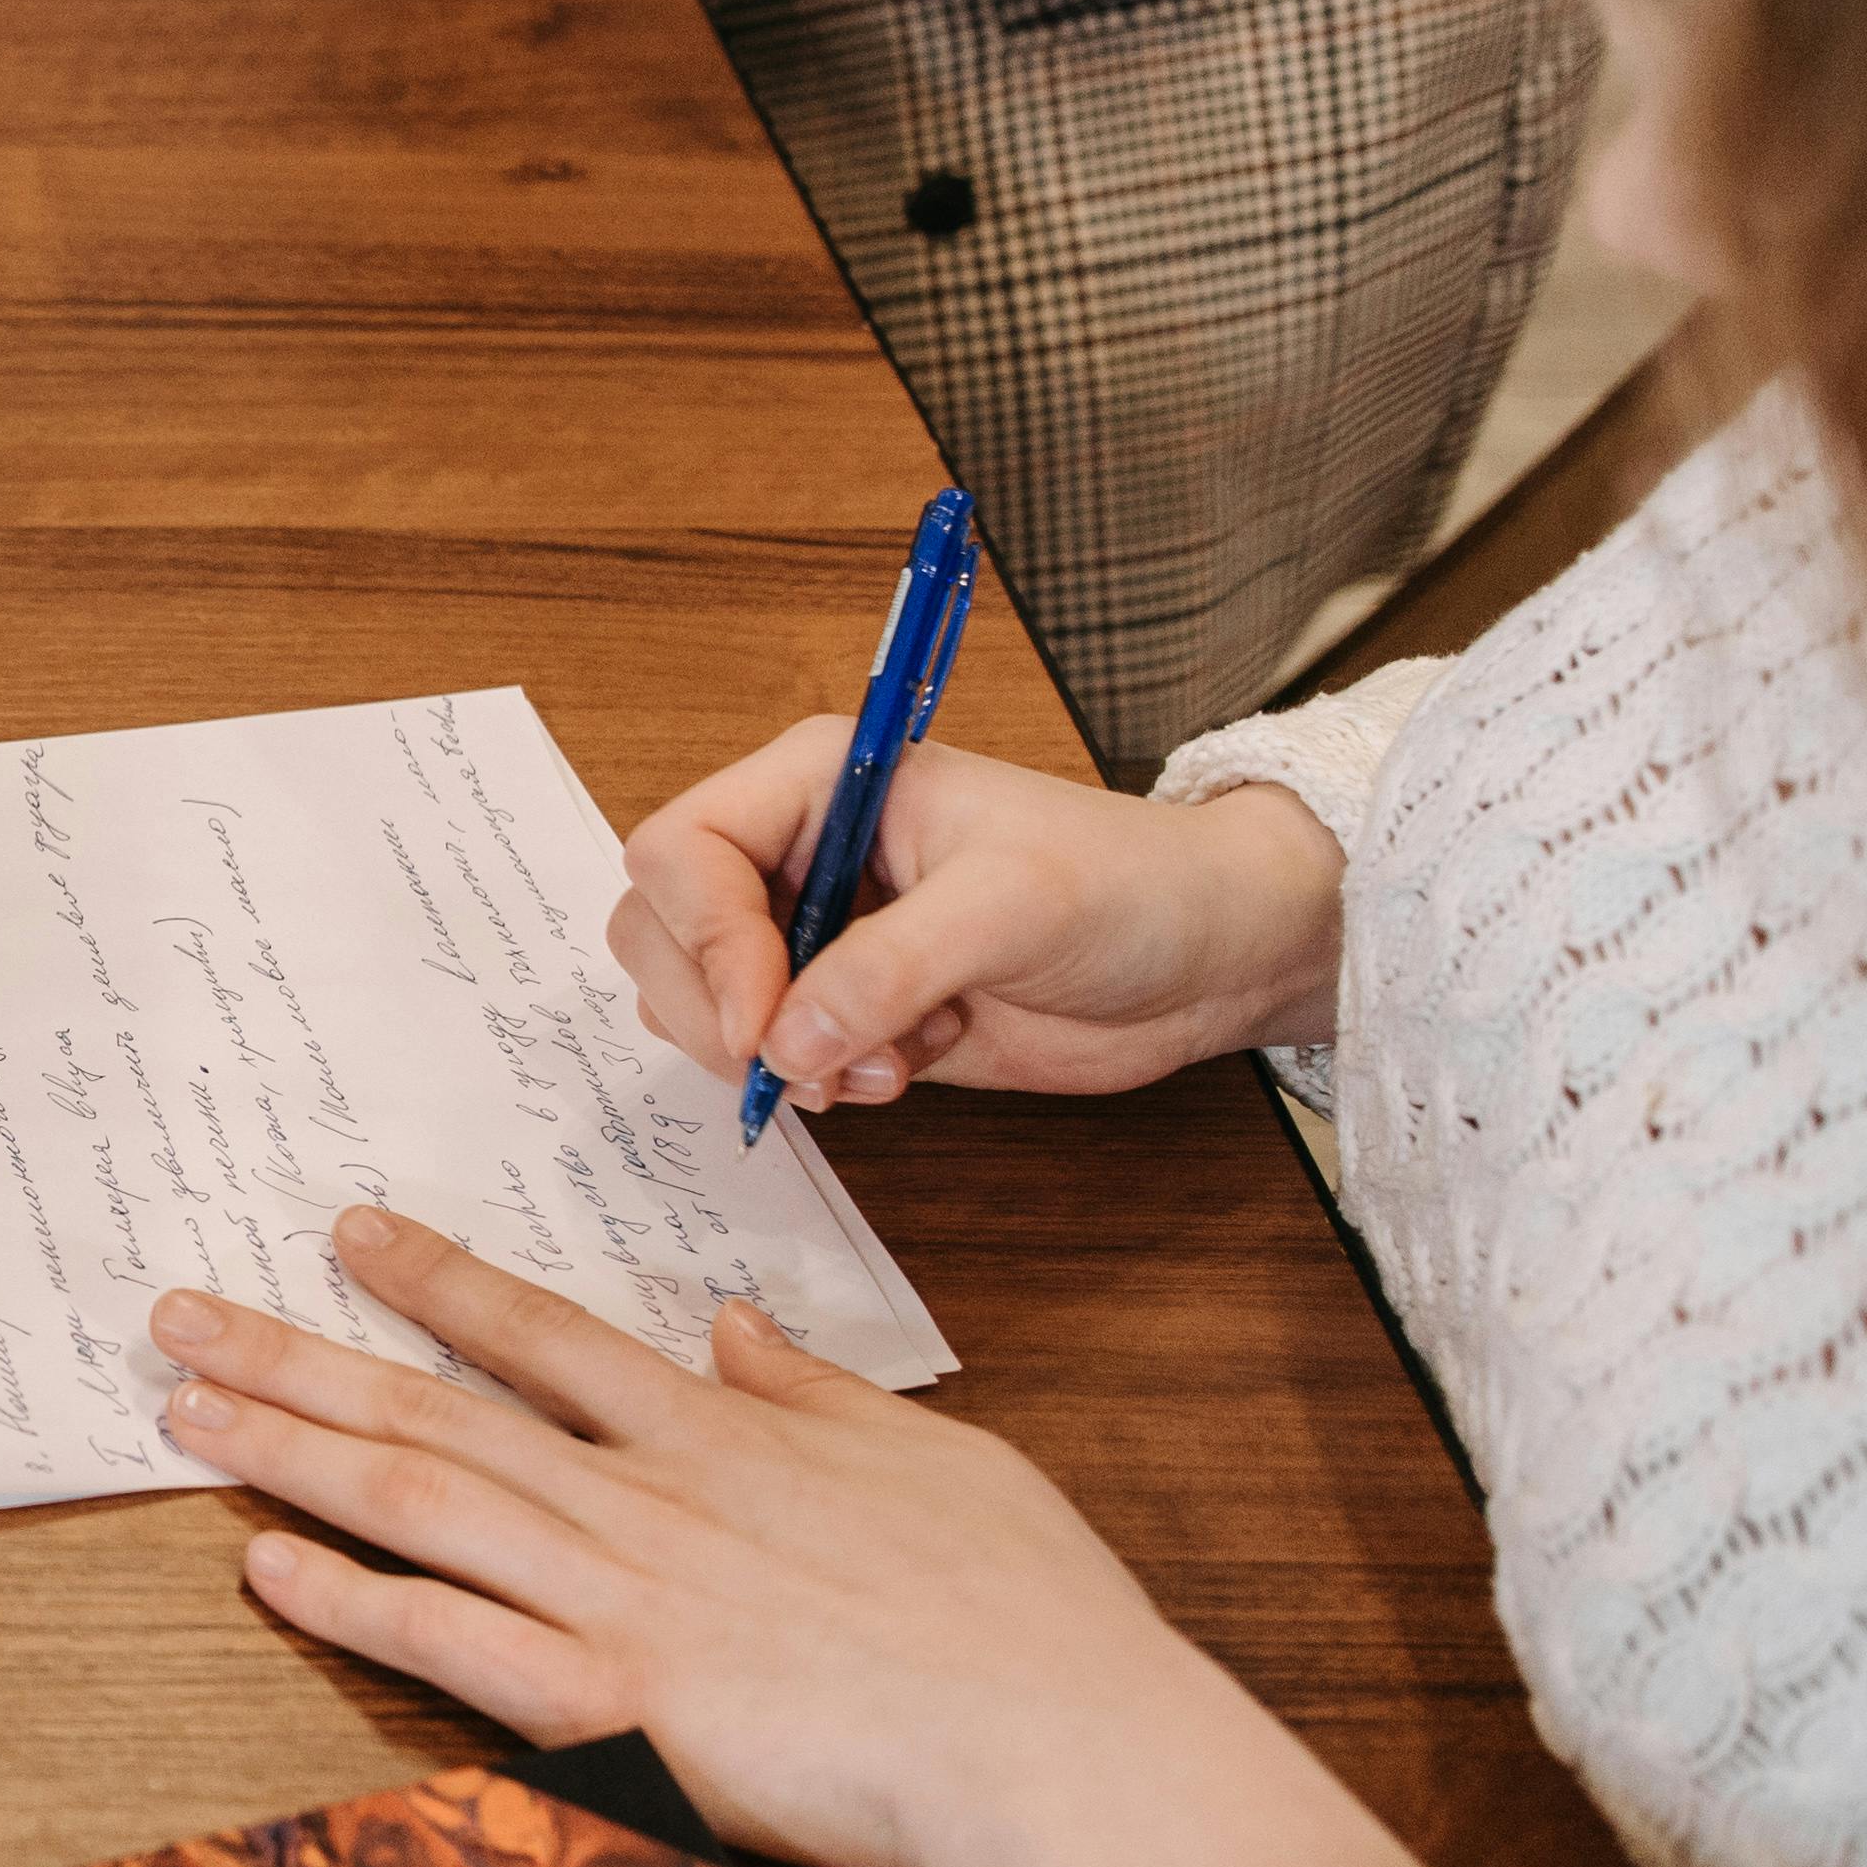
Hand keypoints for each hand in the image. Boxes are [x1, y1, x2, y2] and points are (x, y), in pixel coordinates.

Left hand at [150, 1206, 1459, 1866]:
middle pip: (439, 1409)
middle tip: (178, 1311)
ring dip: (291, 1452)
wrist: (1058, 1740)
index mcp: (724, 1439)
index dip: (437, 1280)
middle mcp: (648, 1500)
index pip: (546, 1335)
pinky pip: (456, 1643)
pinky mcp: (623, 1706)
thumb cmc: (1027, 1616)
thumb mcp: (934, 1461)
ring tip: (183, 1408)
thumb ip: (817, 1394)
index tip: (348, 1232)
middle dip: (299, 1353)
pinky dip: (353, 1602)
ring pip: (420, 1502)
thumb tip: (738, 1329)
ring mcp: (624, 1598)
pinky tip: (264, 1569)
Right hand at [611, 727, 1347, 1113]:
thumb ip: (888, 969)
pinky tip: (896, 1074)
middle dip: (719, 1012)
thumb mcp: (1009, 907)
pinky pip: (765, 1056)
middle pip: (661, 931)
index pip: (682, 850)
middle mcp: (796, 852)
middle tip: (804, 1067)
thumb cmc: (1126, 886)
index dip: (704, 942)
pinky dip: (811, 1083)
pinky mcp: (841, 1007)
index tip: (767, 1023)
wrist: (1206, 957)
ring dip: (768, 1058)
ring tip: (876, 1071)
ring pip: (696, 1002)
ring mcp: (814, 933)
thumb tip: (784, 1044)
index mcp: (818, 782)